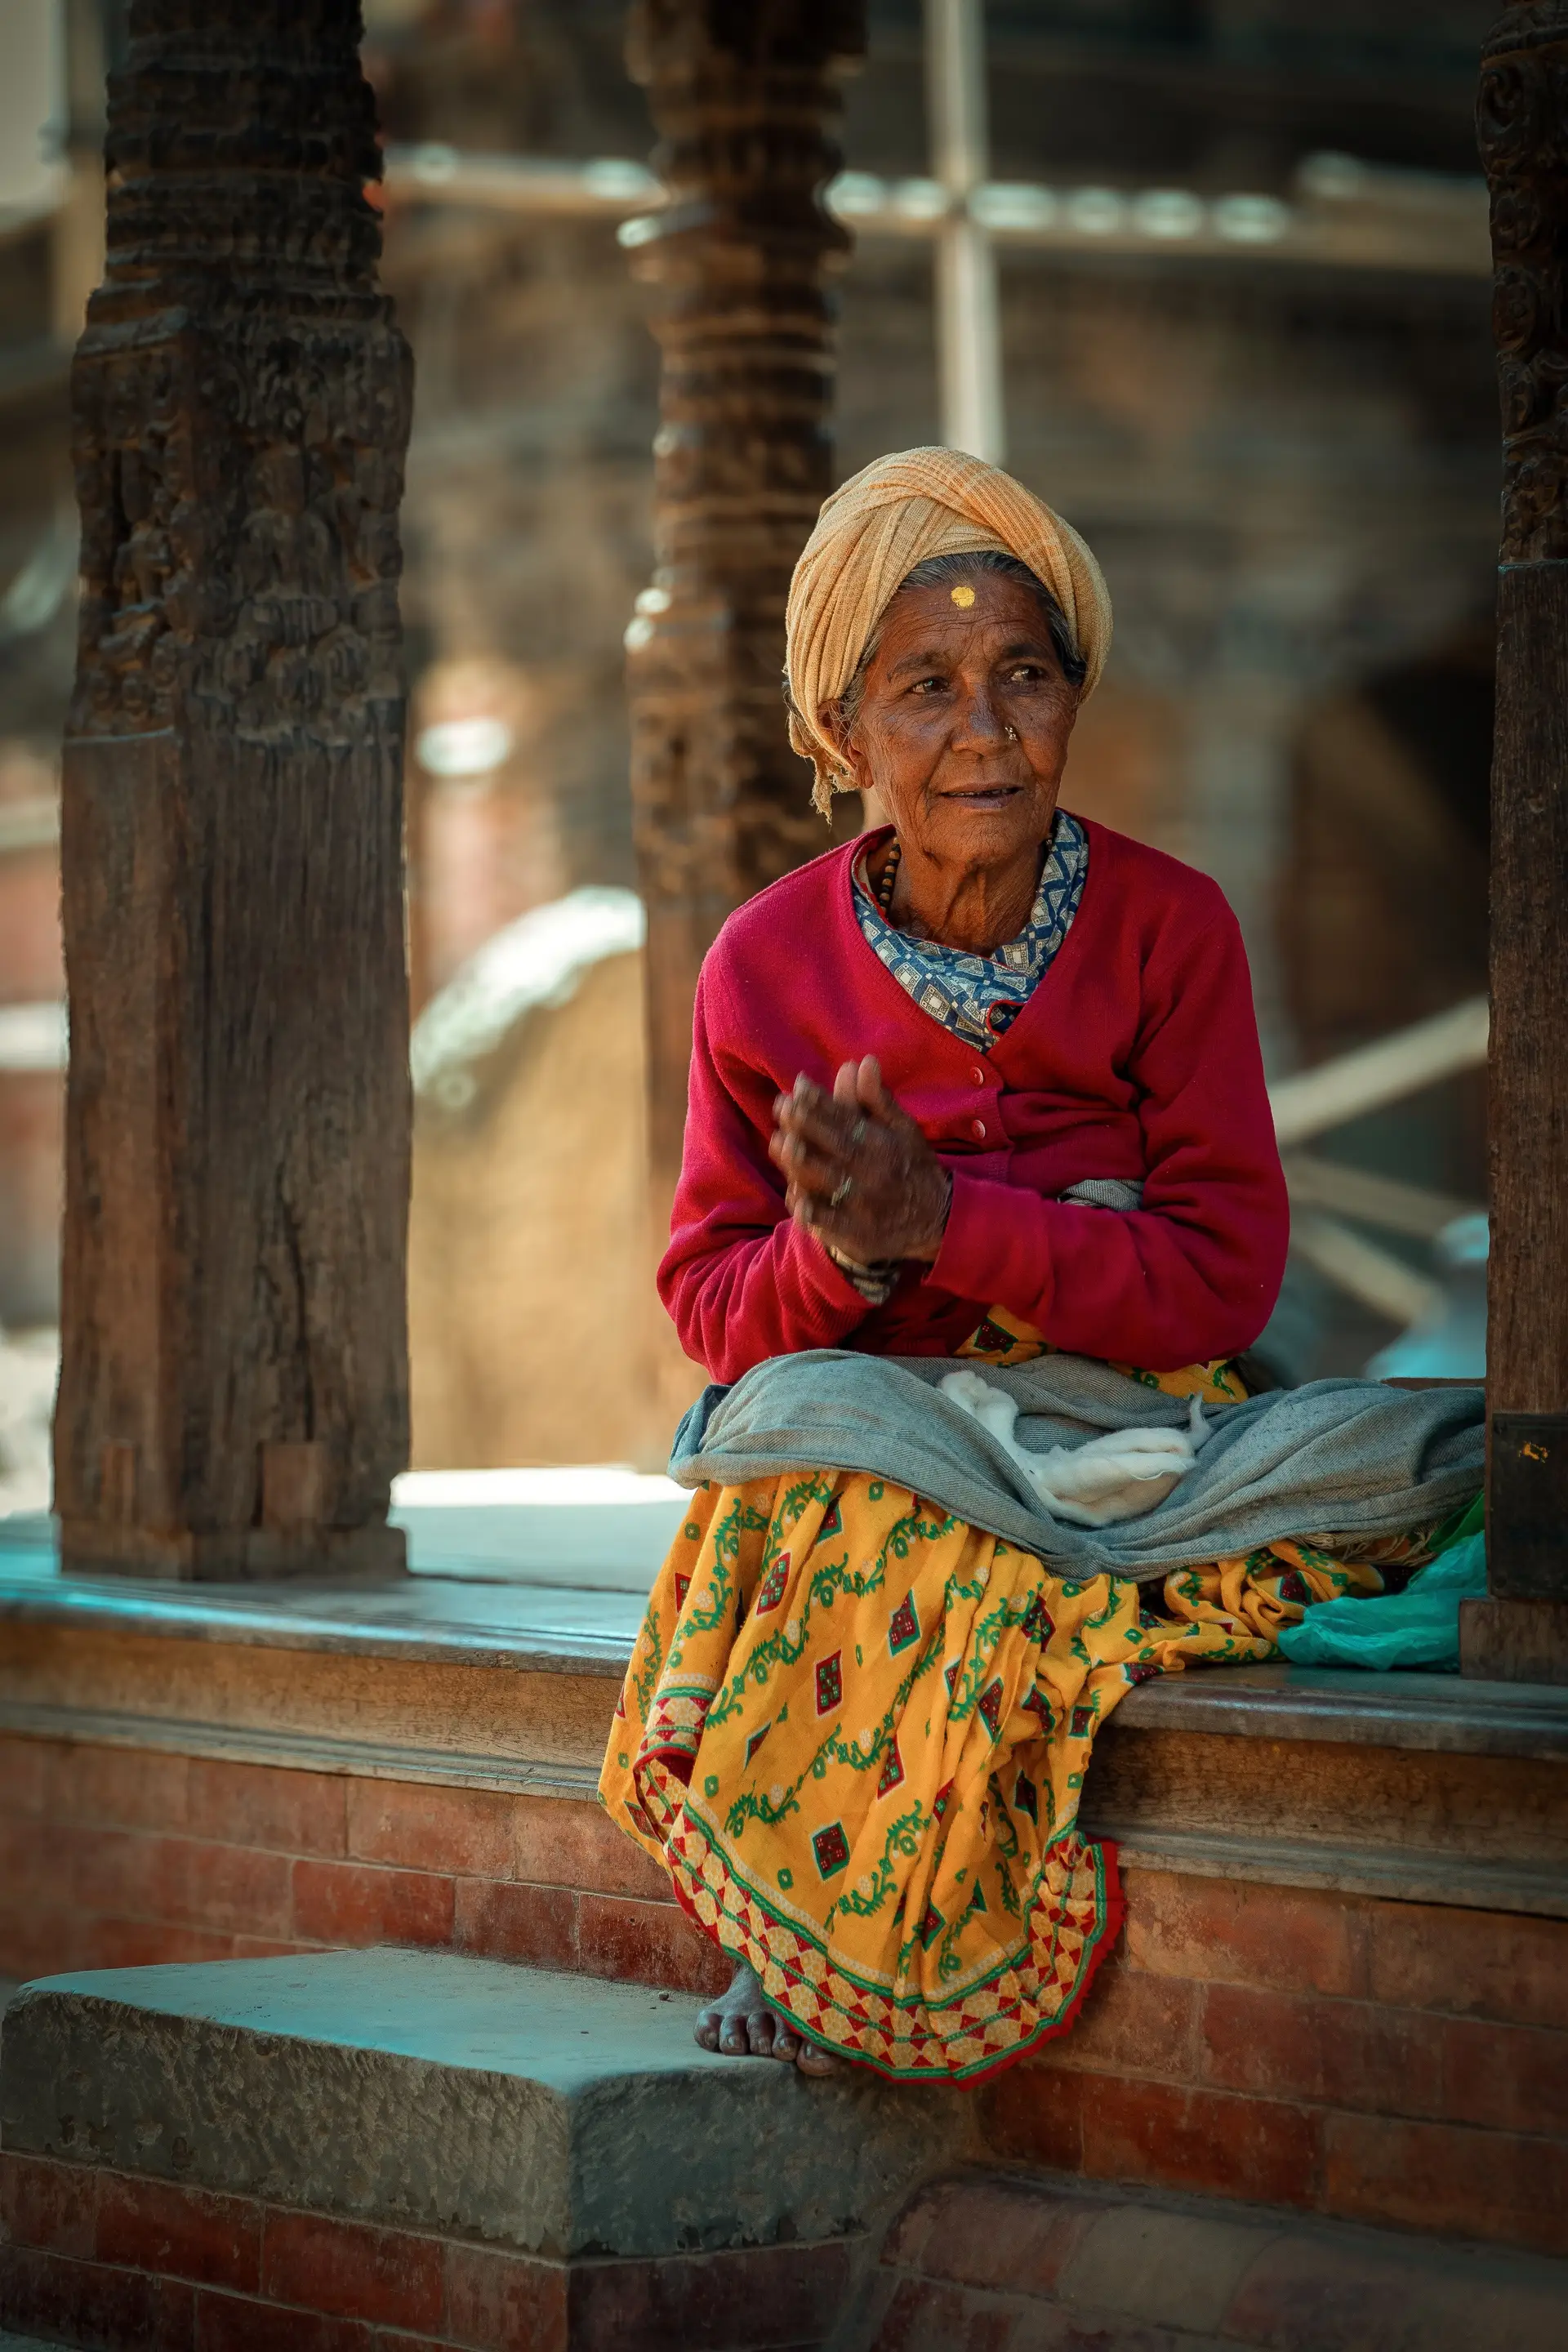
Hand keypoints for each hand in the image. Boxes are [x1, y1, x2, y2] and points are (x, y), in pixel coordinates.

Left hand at [768, 1056, 951, 1264]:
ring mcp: (864, 1205)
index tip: (798, 1086)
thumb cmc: (910, 1167)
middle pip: (834, 1145)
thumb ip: (878, 1099)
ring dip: (798, 1162)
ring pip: (825, 1181)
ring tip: (778, 1143)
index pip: (848, 1118)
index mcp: (884, 1145)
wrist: (935, 1221)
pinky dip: (810, 1211)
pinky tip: (794, 1197)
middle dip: (804, 1123)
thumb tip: (863, 1061)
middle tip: (781, 1106)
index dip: (821, 1101)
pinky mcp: (857, 1235)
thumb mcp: (903, 1130)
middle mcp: (874, 1172)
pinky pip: (828, 1223)